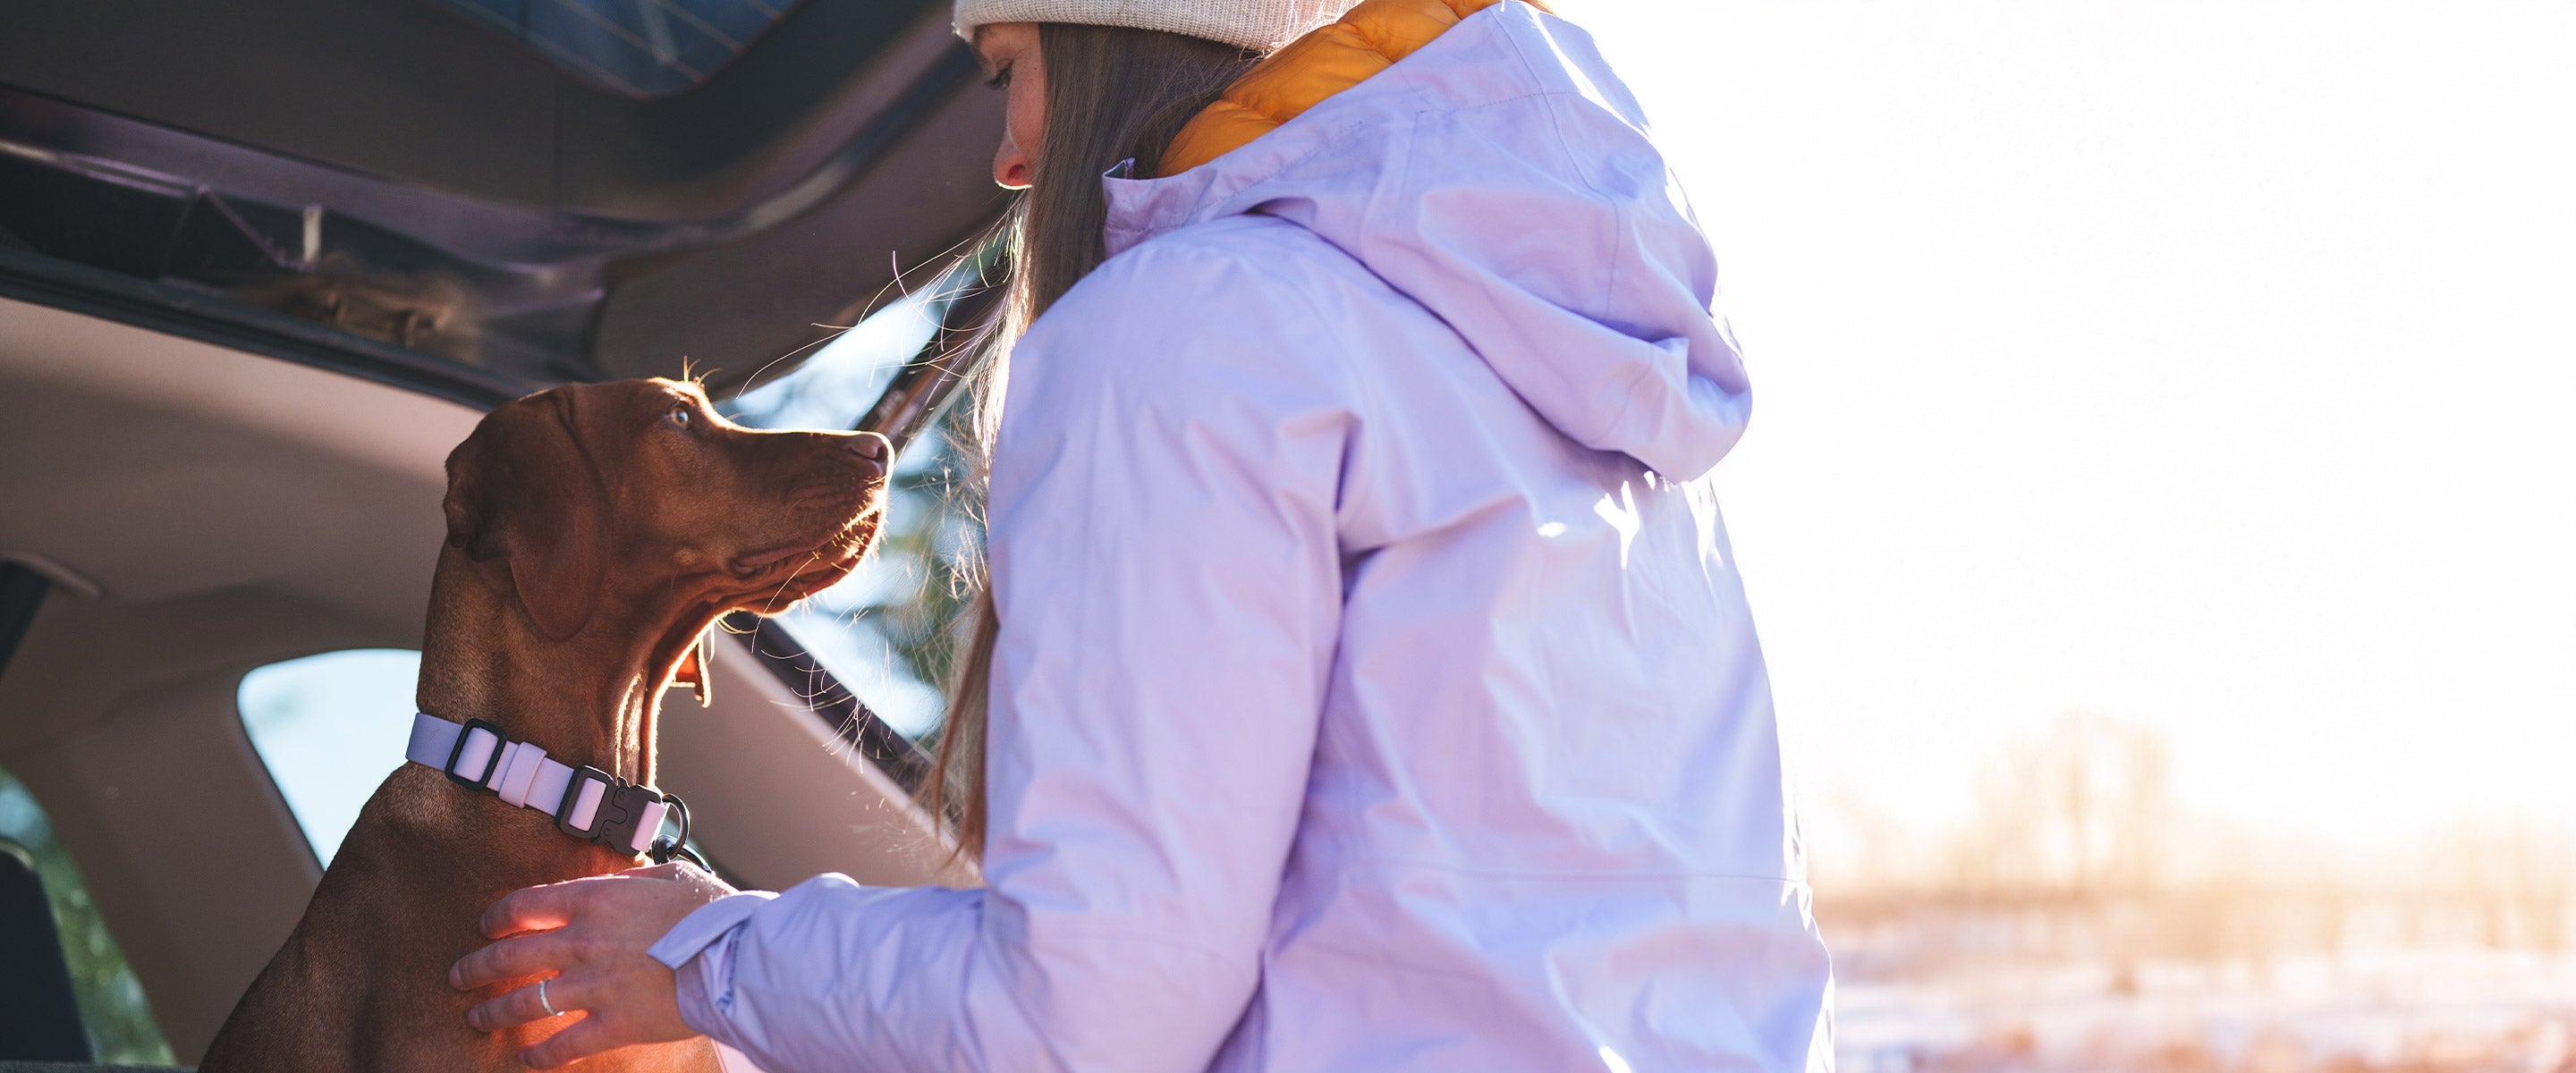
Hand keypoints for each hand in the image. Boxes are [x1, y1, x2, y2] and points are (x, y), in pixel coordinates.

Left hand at [450, 861, 735, 1067]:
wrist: (738, 957)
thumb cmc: (713, 914)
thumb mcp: (672, 876)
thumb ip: (633, 879)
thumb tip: (612, 879)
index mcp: (595, 900)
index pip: (525, 906)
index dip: (498, 916)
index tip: (487, 925)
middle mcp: (583, 942)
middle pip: (511, 955)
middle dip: (477, 967)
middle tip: (459, 975)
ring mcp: (594, 986)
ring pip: (524, 1002)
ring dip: (493, 1012)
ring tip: (476, 1018)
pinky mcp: (612, 1025)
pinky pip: (561, 1045)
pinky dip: (537, 1055)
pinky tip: (522, 1059)